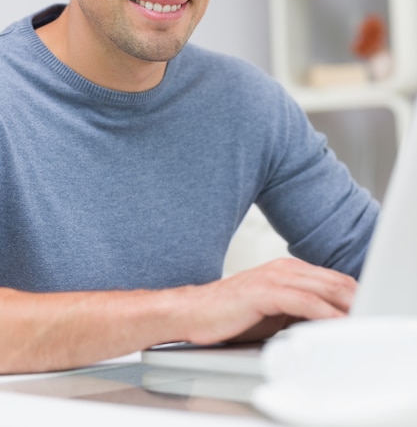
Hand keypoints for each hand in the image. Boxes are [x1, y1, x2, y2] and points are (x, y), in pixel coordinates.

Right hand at [176, 257, 356, 344]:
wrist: (193, 311)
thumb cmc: (230, 314)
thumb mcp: (273, 312)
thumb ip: (299, 312)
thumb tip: (327, 324)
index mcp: (287, 270)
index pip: (332, 280)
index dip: (354, 295)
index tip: (367, 310)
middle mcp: (283, 269)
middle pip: (334, 281)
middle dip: (358, 299)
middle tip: (372, 313)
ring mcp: (274, 277)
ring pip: (324, 289)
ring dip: (347, 307)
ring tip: (362, 321)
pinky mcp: (265, 292)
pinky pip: (304, 302)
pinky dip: (325, 314)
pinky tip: (335, 324)